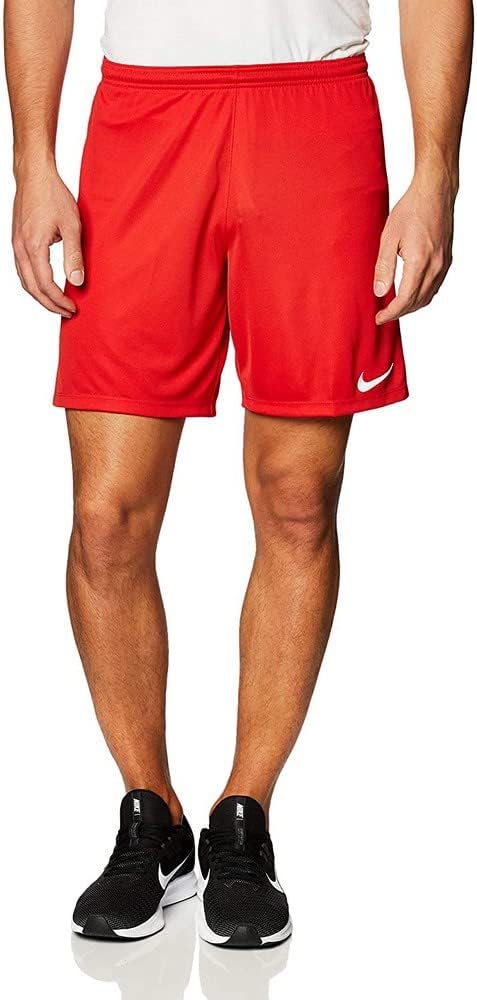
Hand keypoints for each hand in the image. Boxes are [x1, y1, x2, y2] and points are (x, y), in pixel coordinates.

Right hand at [12, 160, 83, 317]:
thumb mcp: (72, 225)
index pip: (45, 285)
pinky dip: (33, 283)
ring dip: (41, 296)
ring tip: (57, 303)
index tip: (73, 308)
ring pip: (25, 281)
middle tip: (67, 312)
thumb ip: (74, 255)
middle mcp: (20, 248)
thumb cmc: (53, 195)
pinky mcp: (16, 241)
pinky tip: (45, 285)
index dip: (59, 301)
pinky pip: (22, 270)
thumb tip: (77, 282)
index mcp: (33, 246)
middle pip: (32, 288)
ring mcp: (16, 245)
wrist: (34, 174)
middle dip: (50, 304)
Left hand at [374, 175, 454, 324]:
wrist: (435, 192)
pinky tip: (411, 293)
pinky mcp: (446, 260)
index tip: (379, 318)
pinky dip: (422, 296)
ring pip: (428, 297)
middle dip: (399, 313)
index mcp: (419, 262)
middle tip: (384, 315)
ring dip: (411, 306)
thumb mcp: (388, 237)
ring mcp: (443, 264)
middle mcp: (435, 266)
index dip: (391, 313)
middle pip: (417, 302)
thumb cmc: (411, 209)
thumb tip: (379, 292)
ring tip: (395, 307)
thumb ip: (384, 267)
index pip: (405, 300)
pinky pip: (435, 287)